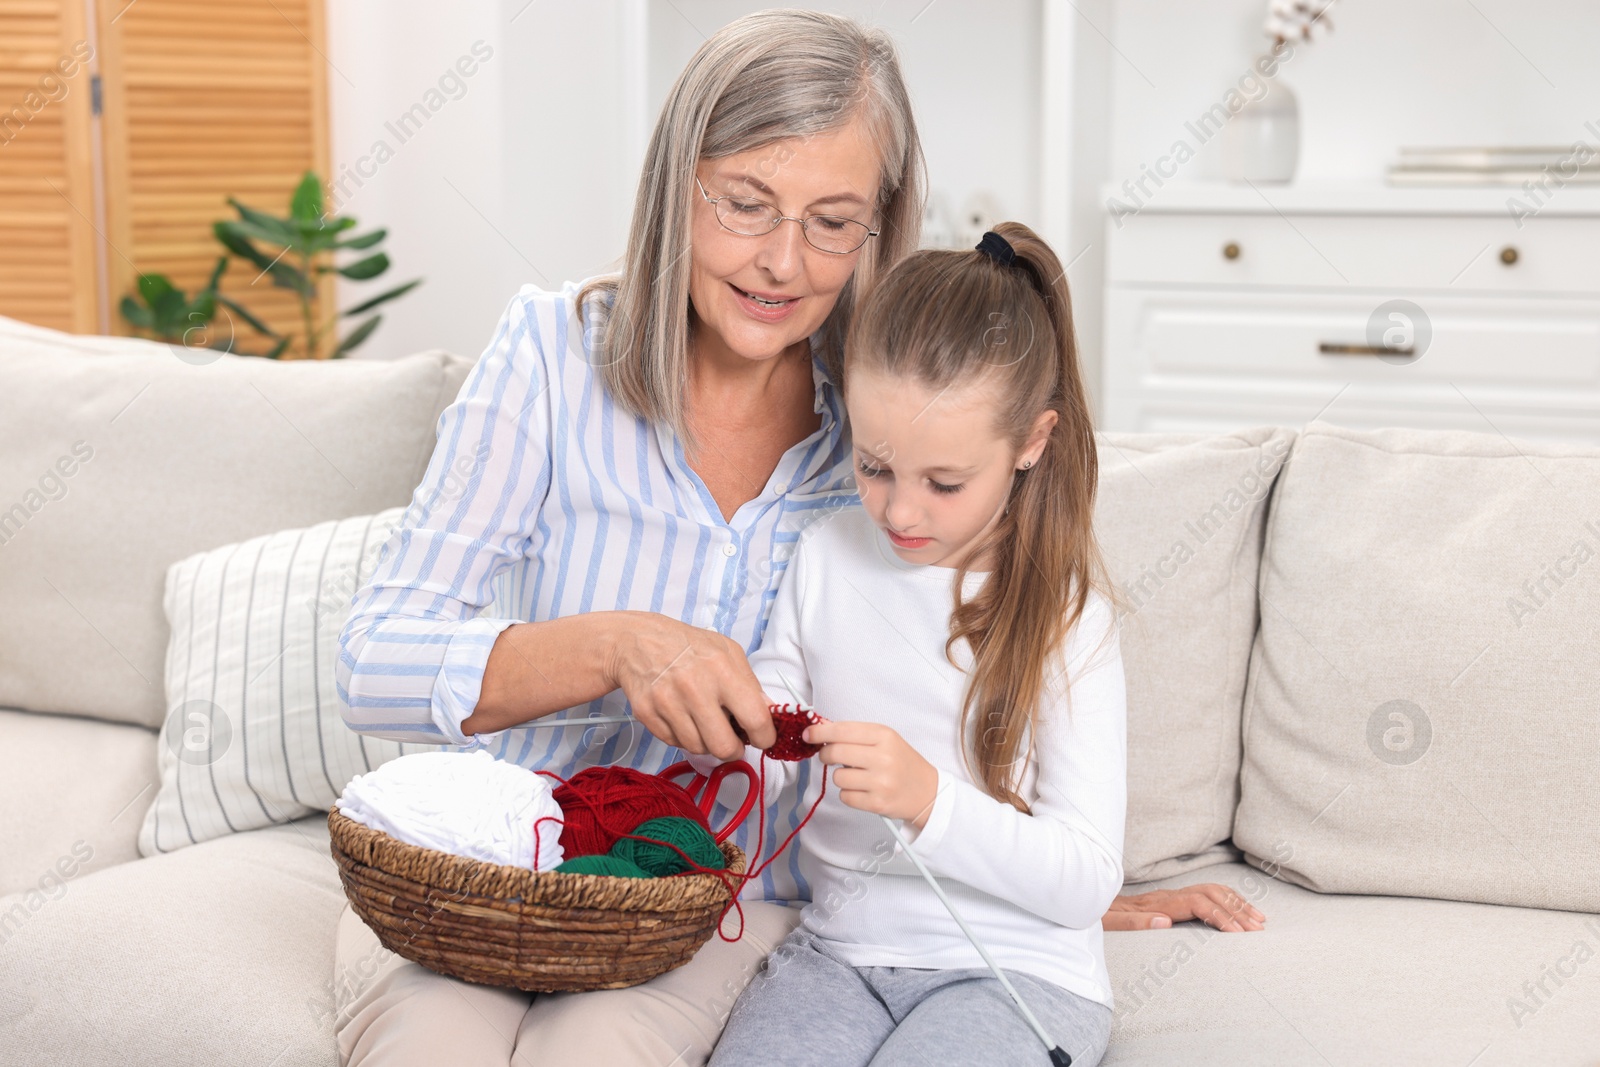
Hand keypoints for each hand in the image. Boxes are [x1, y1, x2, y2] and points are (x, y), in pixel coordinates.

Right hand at [605, 612, 775, 759]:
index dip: (765, 737)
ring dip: (706, 742)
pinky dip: (683, 737)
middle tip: (733, 740)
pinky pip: (674, 744)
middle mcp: (694, 688)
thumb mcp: (728, 651)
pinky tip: (683, 718)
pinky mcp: (647, 714)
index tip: (764, 739)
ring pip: (698, 749)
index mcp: (722, 670)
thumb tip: (767, 713)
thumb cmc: (689, 645)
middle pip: (724, 746)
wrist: (639, 640)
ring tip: (704, 722)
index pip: (755, 719)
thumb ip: (750, 683)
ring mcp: (668, 703)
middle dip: (734, 749)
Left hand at [805, 721, 937, 826]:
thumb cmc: (902, 763)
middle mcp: (883, 757)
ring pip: (838, 777)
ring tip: (858, 776)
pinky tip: (863, 790)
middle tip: (829, 756)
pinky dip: (849, 794)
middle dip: (826, 755)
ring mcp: (881, 782)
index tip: (808, 734)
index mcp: (884, 736)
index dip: (819, 732)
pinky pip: (845, 796)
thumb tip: (821, 729)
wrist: (927, 792)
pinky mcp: (877, 803)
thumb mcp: (885, 739)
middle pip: (835, 752)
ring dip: (841, 777)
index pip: (842, 730)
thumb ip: (855, 734)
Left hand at [1102, 885, 1265, 931]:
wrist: (1086, 899)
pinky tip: (1235, 909)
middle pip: (1211, 894)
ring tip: (1258, 919)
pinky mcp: (1168, 899)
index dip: (1220, 917)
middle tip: (1259, 929)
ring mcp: (1169, 895)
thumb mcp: (1109, 923)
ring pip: (1210, 890)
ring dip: (1235, 903)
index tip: (1239, 934)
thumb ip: (1135, 921)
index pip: (1199, 903)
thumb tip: (1165, 922)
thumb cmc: (1098, 915)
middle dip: (1237, 910)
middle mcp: (1166, 895)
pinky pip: (1203, 893)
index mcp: (1157, 902)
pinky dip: (1224, 899)